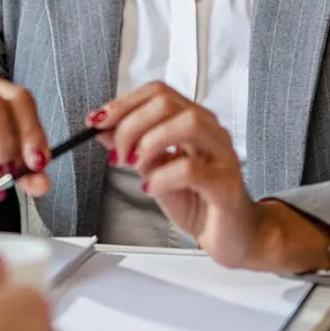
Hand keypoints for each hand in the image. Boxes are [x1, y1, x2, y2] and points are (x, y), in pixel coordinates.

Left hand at [91, 84, 329, 271]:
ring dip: (150, 142)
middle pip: (168, 103)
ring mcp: (222, 156)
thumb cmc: (198, 202)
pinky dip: (163, 176)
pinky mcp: (225, 184)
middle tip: (118, 152)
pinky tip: (152, 187)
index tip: (97, 121)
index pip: (157, 93)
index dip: (123, 103)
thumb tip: (103, 130)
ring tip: (135, 165)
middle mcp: (211, 132)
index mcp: (193, 122)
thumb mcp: (155, 172)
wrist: (232, 237)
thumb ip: (133, 149)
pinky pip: (192, 169)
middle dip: (131, 124)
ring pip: (187, 124)